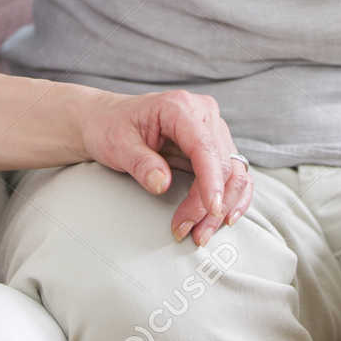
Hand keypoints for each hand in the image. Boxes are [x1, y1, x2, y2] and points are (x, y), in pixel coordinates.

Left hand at [76, 87, 252, 245]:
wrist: (105, 120)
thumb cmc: (110, 127)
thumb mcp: (117, 144)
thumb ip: (141, 163)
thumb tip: (162, 184)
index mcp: (179, 107)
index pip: (205, 147)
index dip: (211, 181)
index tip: (210, 209)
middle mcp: (203, 114)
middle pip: (224, 164)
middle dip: (211, 204)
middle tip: (190, 231)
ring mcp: (212, 129)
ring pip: (234, 173)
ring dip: (223, 207)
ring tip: (201, 233)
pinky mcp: (214, 145)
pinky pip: (235, 173)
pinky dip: (234, 198)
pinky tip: (224, 219)